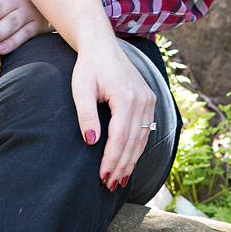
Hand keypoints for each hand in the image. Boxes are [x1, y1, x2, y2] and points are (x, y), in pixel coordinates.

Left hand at [71, 39, 156, 189]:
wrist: (102, 45)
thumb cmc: (88, 66)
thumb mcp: (81, 88)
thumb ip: (86, 114)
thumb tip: (91, 141)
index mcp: (125, 96)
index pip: (120, 136)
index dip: (112, 159)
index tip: (102, 177)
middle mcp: (142, 99)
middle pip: (133, 141)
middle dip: (121, 165)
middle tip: (110, 185)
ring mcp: (149, 99)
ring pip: (142, 137)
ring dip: (131, 160)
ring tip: (119, 179)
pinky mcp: (149, 99)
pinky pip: (146, 129)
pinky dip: (137, 147)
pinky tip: (129, 160)